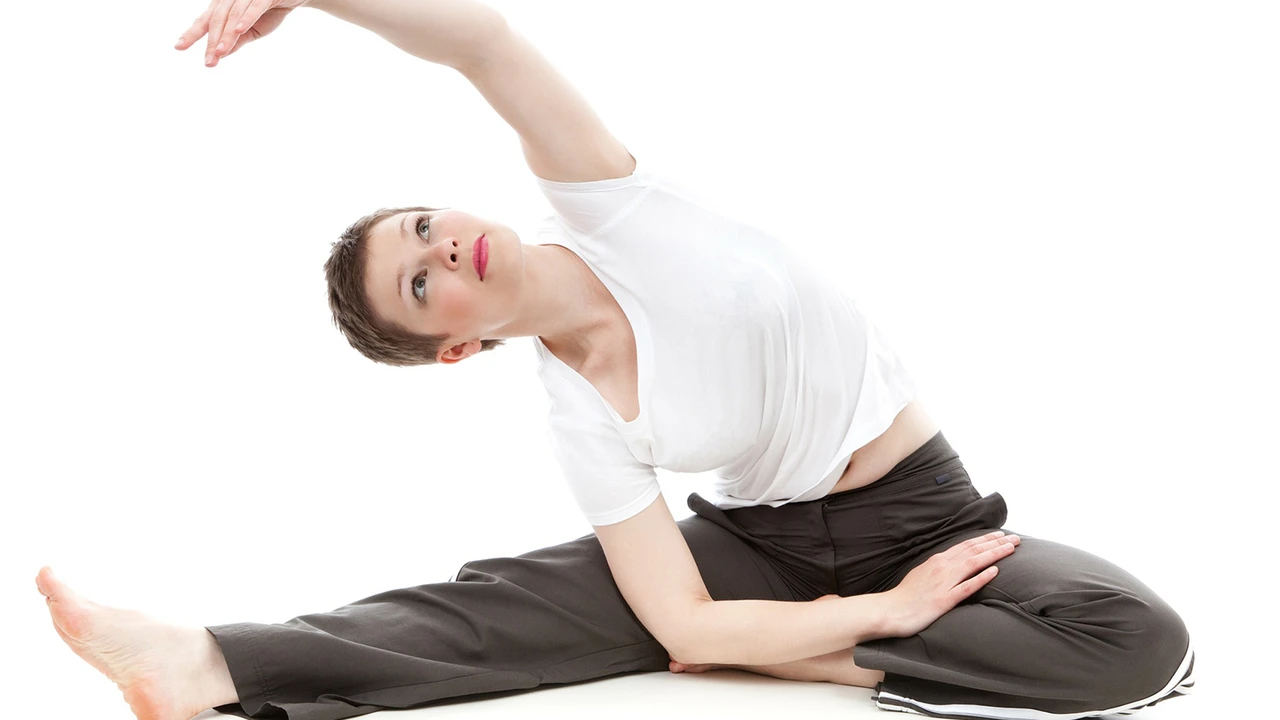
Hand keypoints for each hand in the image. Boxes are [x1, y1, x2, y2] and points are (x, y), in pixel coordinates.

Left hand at [174, 0, 310, 66]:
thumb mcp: (254, 30)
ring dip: (226, 34)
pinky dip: (246, 18)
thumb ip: (237, 40)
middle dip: (212, 41)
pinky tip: (239, 30)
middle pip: (217, 19)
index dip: (192, 32)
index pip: (205, 20)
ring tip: (220, 52)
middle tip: (209, 61)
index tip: (179, 47)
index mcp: (225, 6)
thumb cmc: (272, 11)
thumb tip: (220, 54)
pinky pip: (253, 7)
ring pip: (232, 15)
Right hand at [880, 530, 1019, 637]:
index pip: (966, 545)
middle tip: (1015, 539)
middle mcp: (942, 567)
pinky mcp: (944, 599)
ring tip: (1011, 549)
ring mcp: (944, 582)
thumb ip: (939, 568)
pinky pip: (966, 586)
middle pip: (974, 550)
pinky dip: (981, 577)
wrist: (890, 610)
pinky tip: (994, 571)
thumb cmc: (906, 595)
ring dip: (994, 554)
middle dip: (996, 543)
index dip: (985, 539)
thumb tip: (953, 564)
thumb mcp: (923, 574)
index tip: (1001, 535)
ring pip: (973, 563)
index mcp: (938, 560)